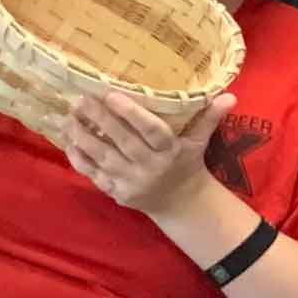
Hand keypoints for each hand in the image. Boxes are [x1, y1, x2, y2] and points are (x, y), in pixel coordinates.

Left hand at [65, 91, 233, 215]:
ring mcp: (132, 182)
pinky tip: (68, 142)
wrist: (181, 203)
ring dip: (83, 137)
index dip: (131, 113)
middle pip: (123, 141)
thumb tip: (230, 95)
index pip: (151, 130)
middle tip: (80, 98)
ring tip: (68, 117)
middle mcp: (150, 167)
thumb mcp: (199, 141)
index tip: (111, 94)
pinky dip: (80, 159)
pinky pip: (94, 175)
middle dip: (100, 120)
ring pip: (104, 158)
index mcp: (170, 151)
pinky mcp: (117, 192)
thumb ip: (209, 117)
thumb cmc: (187, 163)